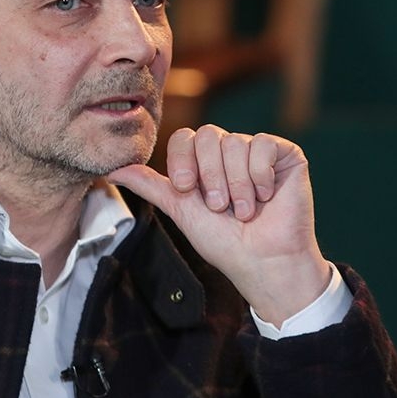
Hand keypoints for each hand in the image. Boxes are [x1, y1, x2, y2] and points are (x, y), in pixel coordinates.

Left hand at [108, 126, 328, 325]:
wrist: (263, 262)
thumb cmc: (224, 243)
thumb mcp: (180, 211)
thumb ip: (151, 186)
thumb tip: (112, 170)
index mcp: (203, 163)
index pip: (184, 138)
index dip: (183, 161)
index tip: (187, 190)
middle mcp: (228, 153)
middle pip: (208, 135)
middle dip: (210, 176)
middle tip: (220, 207)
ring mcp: (256, 152)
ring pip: (235, 142)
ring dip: (237, 184)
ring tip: (245, 211)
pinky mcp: (285, 155)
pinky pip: (264, 144)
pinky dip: (261, 175)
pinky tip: (266, 196)